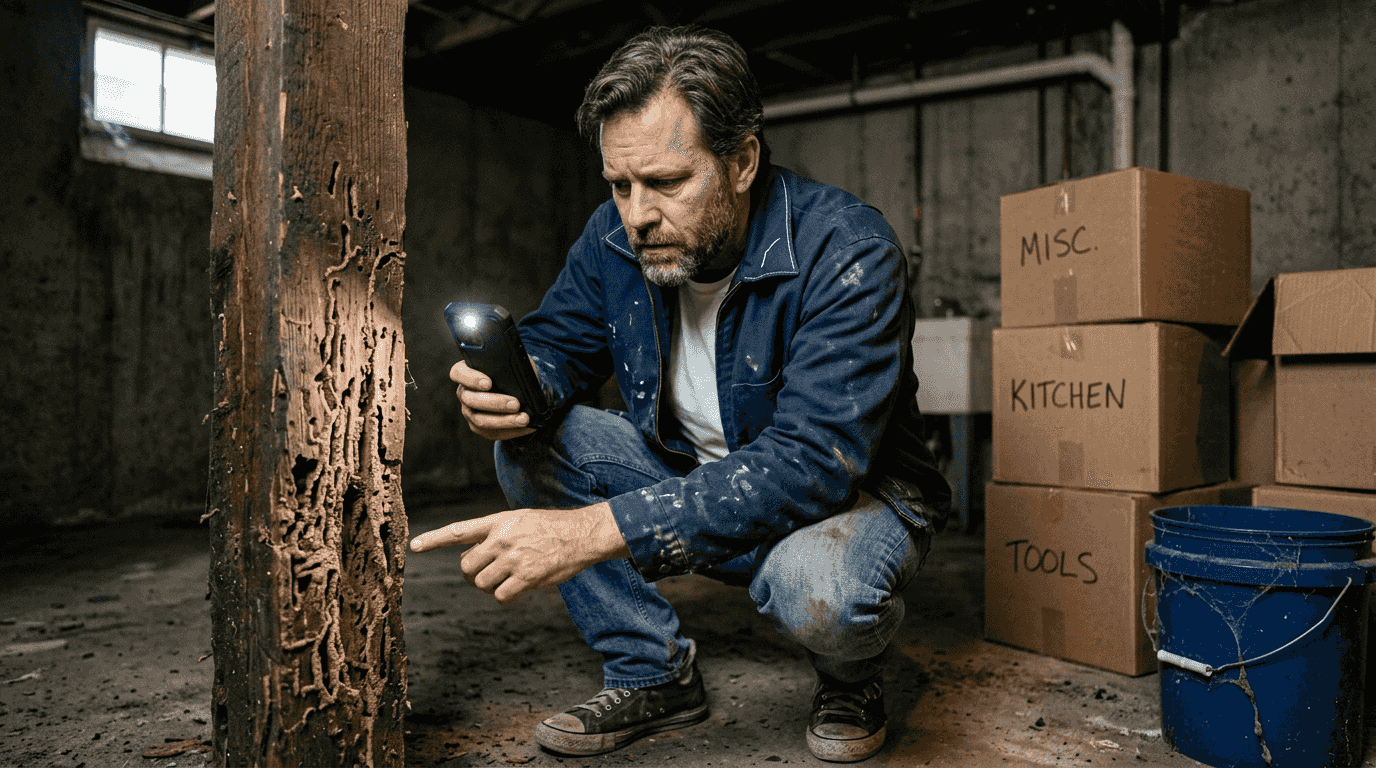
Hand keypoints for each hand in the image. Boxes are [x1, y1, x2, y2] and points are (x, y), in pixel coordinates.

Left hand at [409, 502, 630, 604]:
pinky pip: (500, 596)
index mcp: (498, 522)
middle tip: (489, 572)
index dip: (434, 539)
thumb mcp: (519, 520)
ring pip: (481, 584)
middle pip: (466, 567)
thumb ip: (494, 535)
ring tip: (508, 578)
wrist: (581, 535)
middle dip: (473, 574)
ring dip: (490, 586)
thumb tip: (471, 561)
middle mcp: (501, 539)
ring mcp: (513, 558)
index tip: (414, 547)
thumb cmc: (550, 528)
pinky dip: (505, 596)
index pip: (459, 531)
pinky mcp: (525, 577)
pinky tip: (518, 588)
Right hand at [451, 359, 534, 440]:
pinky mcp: (479, 427)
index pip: (458, 373)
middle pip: (471, 400)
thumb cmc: (511, 372)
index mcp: (466, 372)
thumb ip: (512, 363)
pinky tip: (527, 427)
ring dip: (505, 421)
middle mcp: (464, 393)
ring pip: (481, 420)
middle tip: (516, 404)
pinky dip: (512, 430)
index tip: (489, 383)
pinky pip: (493, 433)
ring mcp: (469, 412)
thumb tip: (521, 374)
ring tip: (524, 419)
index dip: (471, 379)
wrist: (518, 388)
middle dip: (495, 403)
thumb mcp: (513, 362)